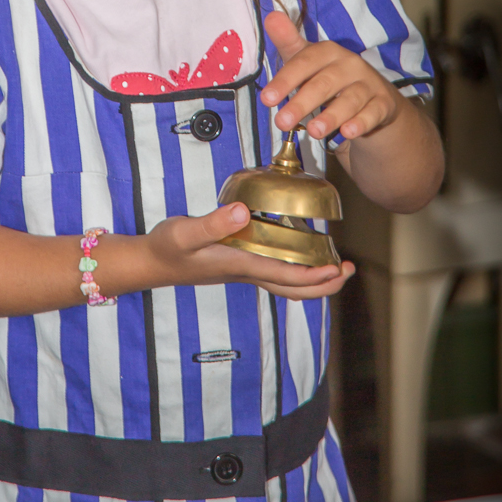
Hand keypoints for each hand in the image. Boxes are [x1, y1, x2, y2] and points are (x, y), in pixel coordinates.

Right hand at [145, 202, 353, 300]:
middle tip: (349, 269)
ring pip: (287, 283)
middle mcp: (248, 272)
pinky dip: (295, 270)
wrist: (151, 262)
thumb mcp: (186, 232)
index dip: (317, 276)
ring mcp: (244, 271)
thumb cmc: (168, 248)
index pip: (288, 278)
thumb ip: (213, 223)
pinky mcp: (238, 264)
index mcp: (242, 266)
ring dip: (313, 278)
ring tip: (334, 264)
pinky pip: (275, 273)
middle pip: (295, 288)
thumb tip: (243, 212)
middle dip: (325, 283)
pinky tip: (298, 254)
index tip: (339, 267)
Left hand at [260, 10, 402, 140]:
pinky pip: (372, 114)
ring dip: (331, 116)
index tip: (267, 99)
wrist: (372, 93)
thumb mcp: (307, 59)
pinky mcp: (382, 104)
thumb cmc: (329, 75)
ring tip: (313, 132)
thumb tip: (271, 16)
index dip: (285, 80)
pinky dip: (361, 123)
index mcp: (328, 51)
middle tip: (282, 122)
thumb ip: (288, 41)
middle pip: (324, 83)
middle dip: (302, 103)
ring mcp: (368, 84)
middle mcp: (350, 64)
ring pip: (350, 100)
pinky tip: (348, 132)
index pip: (304, 63)